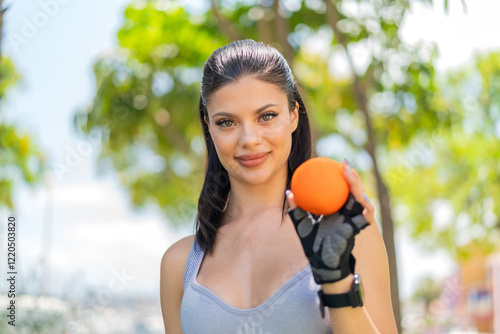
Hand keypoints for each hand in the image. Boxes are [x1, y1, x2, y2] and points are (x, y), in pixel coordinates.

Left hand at [285, 160, 372, 283]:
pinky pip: (364, 214)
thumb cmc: (312, 247)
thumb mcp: (302, 225)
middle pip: (353, 189)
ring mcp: (354, 219)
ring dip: (357, 184)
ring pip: (361, 197)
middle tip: (342, 163)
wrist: (324, 265)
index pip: (338, 189)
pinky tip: (358, 196)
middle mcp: (346, 212)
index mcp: (335, 210)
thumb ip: (296, 210)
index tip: (332, 162)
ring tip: (348, 173)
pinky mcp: (359, 228)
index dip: (338, 176)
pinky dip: (363, 205)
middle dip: (352, 175)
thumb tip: (289, 193)